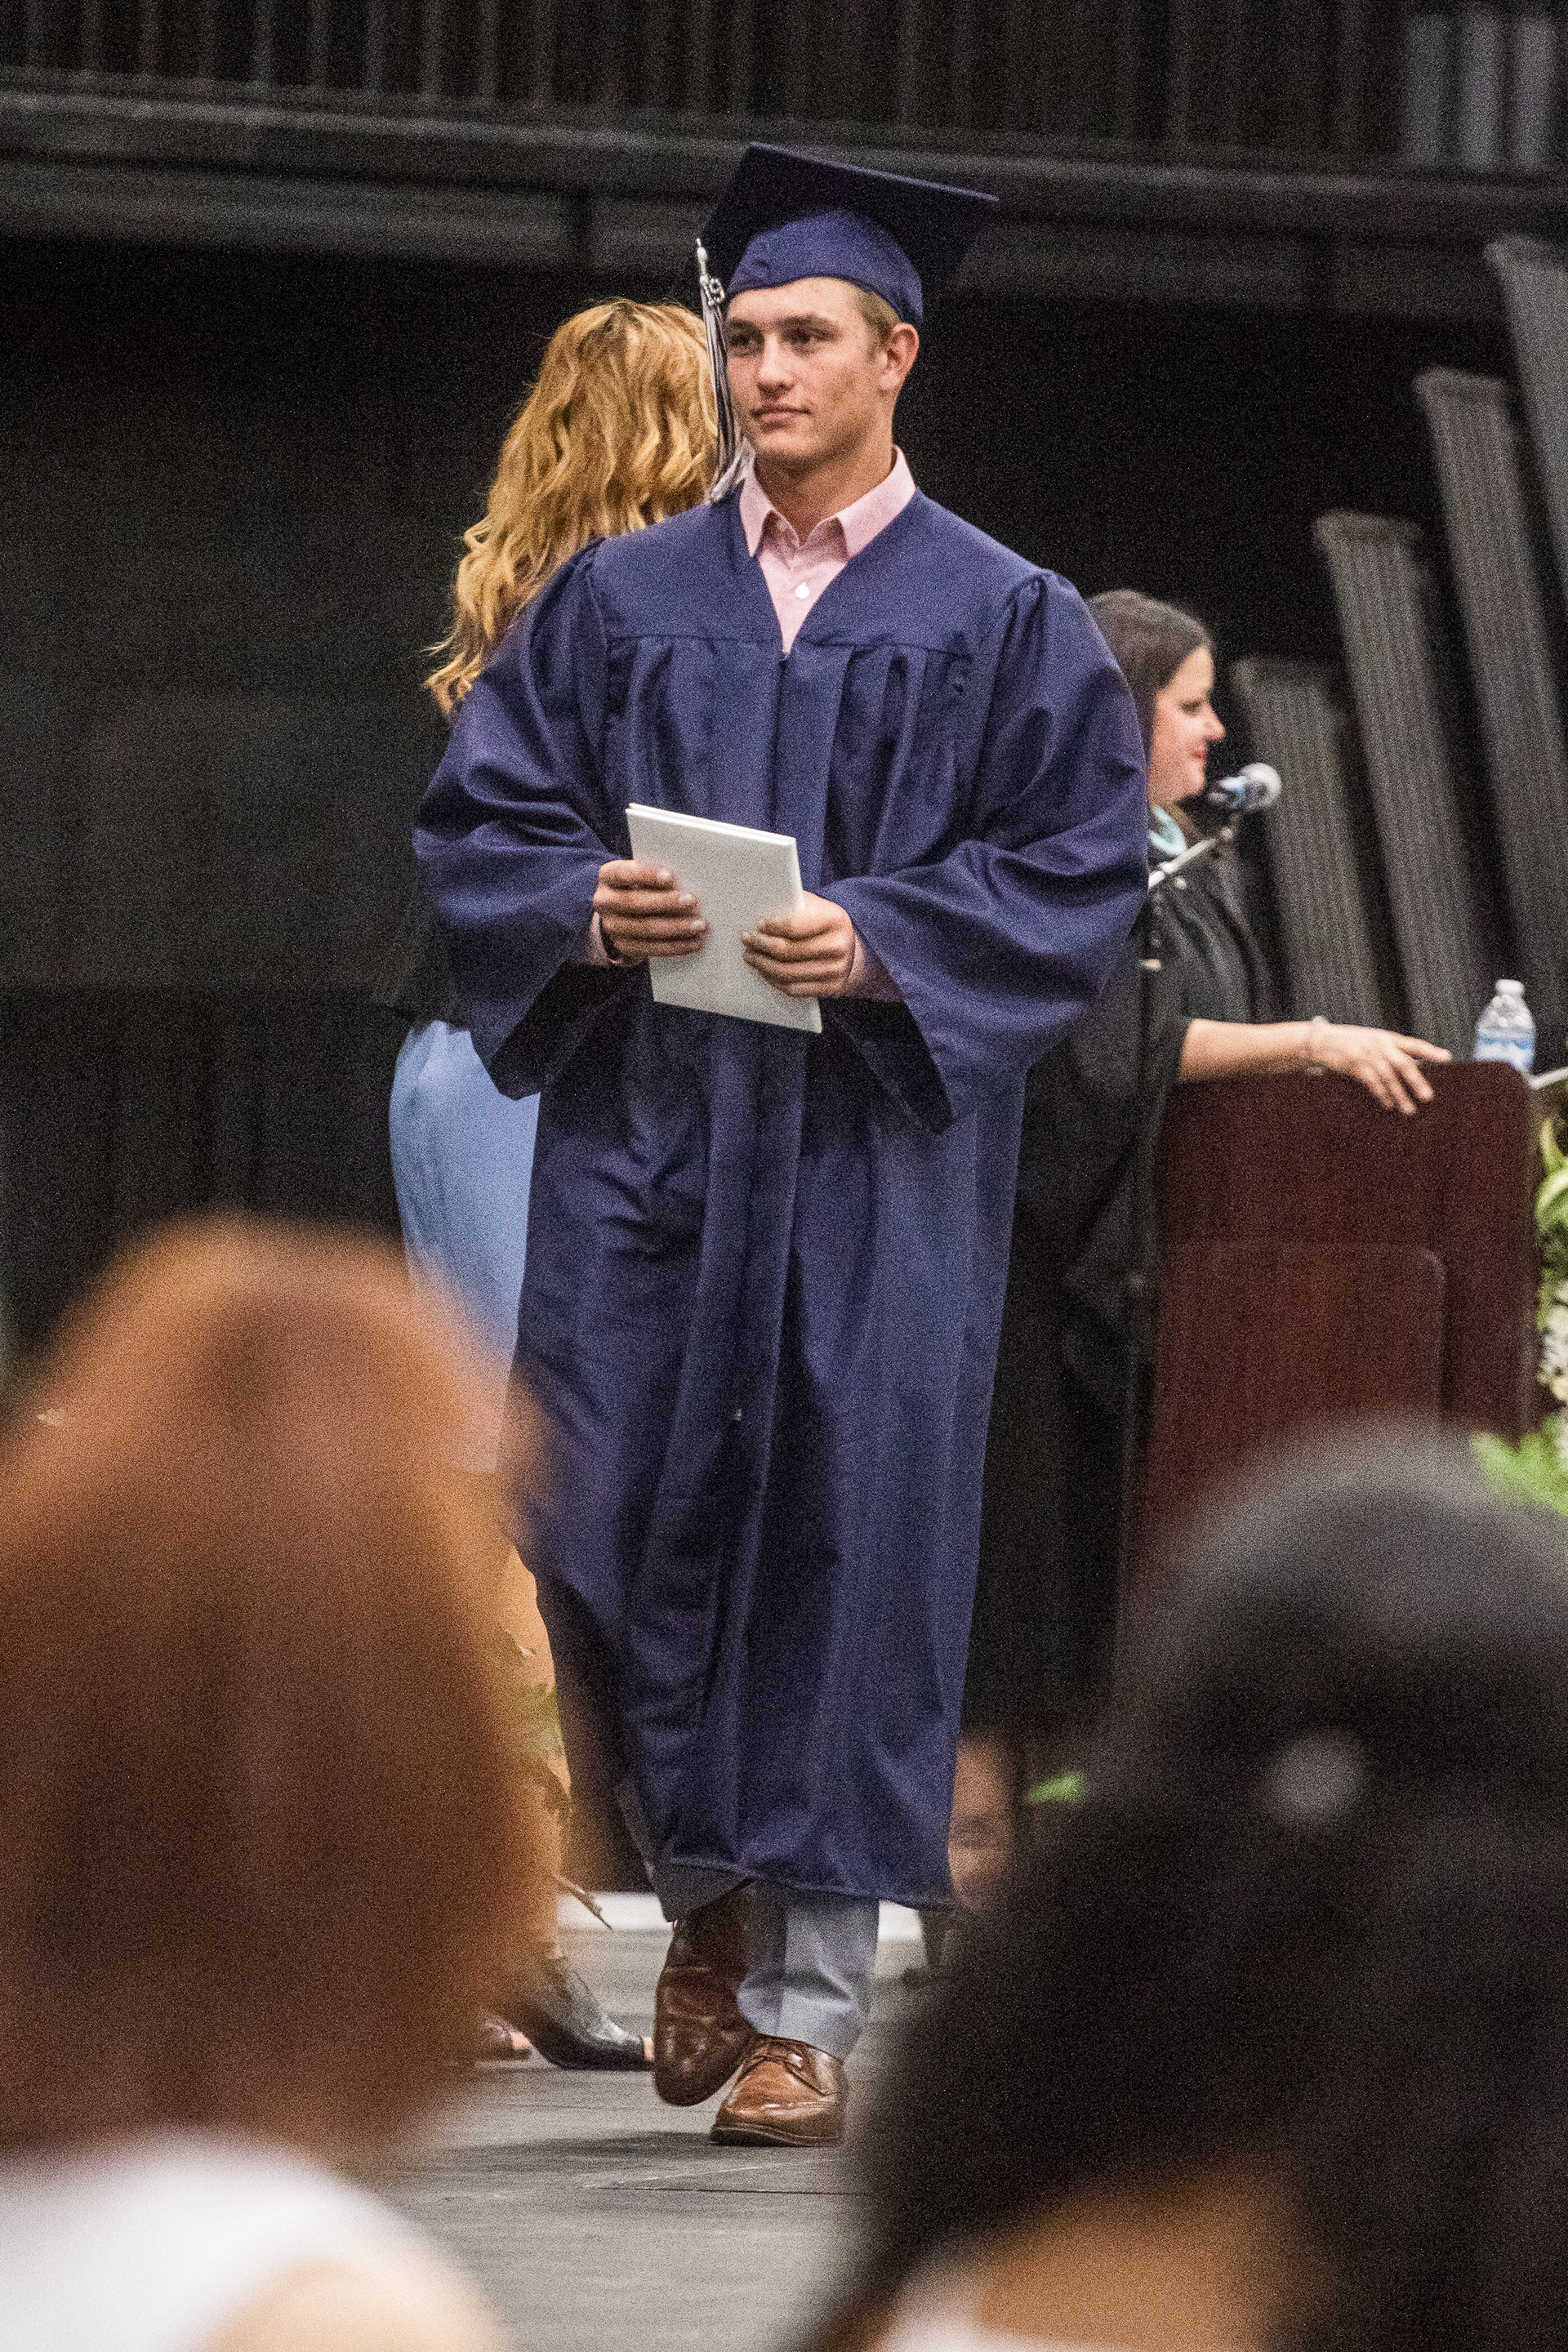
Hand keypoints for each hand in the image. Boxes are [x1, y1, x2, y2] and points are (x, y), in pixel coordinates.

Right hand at [593, 860, 706, 962]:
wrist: (622, 913)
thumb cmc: (641, 886)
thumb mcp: (642, 875)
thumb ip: (658, 876)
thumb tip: (688, 881)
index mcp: (608, 876)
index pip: (624, 873)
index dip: (647, 875)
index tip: (671, 877)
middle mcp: (604, 901)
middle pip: (635, 903)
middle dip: (666, 903)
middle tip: (693, 901)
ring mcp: (611, 927)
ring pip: (645, 928)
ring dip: (676, 927)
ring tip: (700, 925)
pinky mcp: (624, 947)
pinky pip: (651, 949)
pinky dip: (675, 946)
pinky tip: (694, 942)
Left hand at [742, 894, 856, 998]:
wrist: (848, 947)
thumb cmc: (821, 923)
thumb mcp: (812, 906)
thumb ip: (791, 905)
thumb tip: (758, 910)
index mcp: (835, 919)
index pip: (794, 926)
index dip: (771, 927)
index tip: (756, 926)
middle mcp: (839, 945)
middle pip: (789, 951)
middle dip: (761, 946)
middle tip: (747, 941)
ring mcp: (837, 970)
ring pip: (789, 973)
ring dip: (763, 966)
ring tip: (751, 957)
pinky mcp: (833, 988)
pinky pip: (795, 989)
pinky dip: (774, 981)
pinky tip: (764, 972)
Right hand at [1310, 1020, 1450, 1114]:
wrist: (1323, 1041)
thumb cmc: (1351, 1042)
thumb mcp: (1373, 1040)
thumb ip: (1392, 1051)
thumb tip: (1414, 1065)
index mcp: (1389, 1038)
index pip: (1415, 1045)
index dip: (1431, 1051)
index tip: (1447, 1058)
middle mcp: (1381, 1046)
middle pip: (1404, 1064)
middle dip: (1417, 1081)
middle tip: (1428, 1097)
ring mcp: (1368, 1055)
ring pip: (1389, 1078)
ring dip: (1400, 1095)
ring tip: (1410, 1110)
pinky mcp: (1355, 1065)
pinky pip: (1372, 1083)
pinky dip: (1382, 1095)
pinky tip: (1389, 1105)